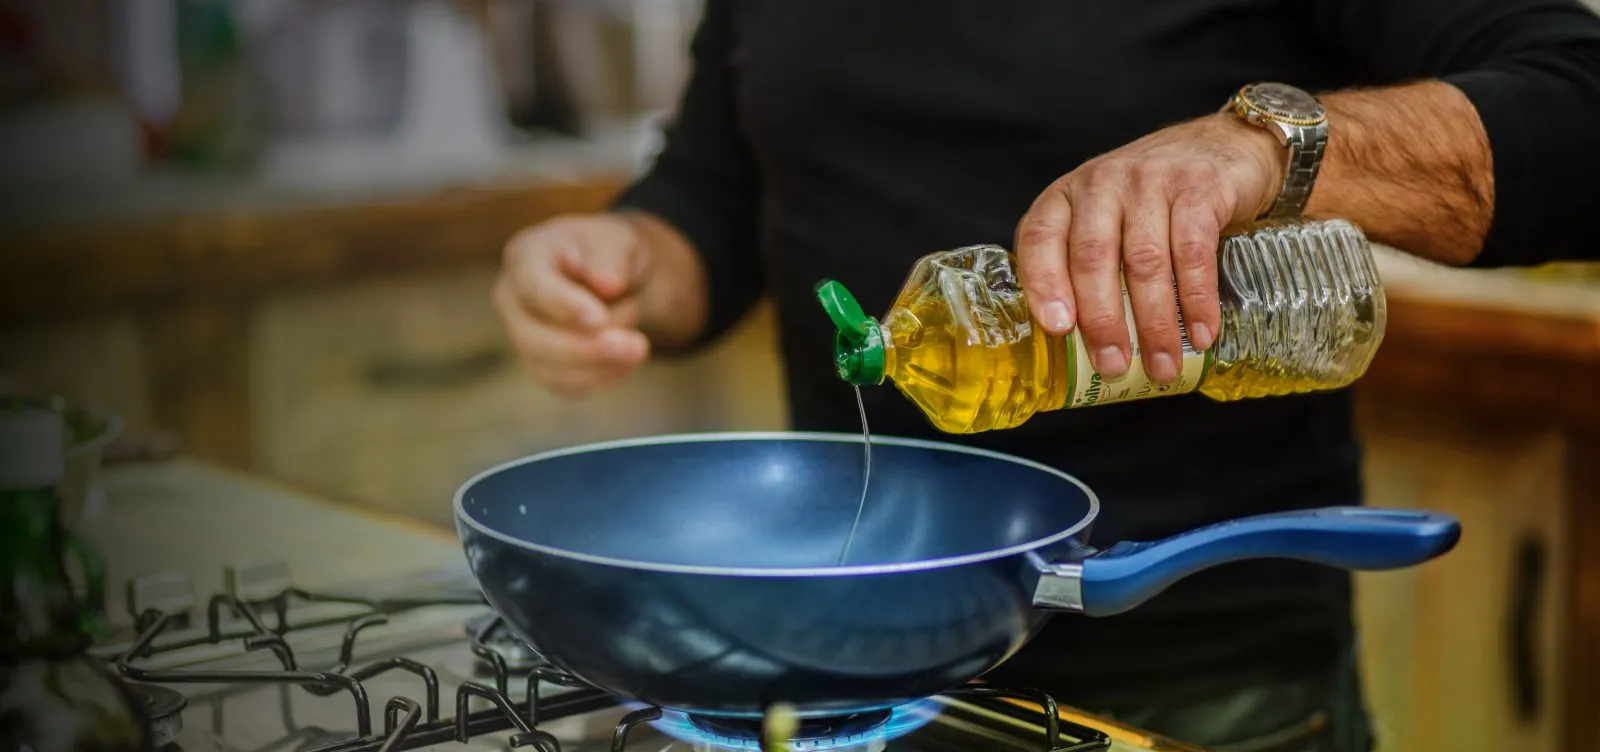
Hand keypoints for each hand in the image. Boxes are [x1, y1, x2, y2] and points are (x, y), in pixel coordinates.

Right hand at [494, 214, 653, 397]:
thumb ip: (612, 258)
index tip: (600, 320)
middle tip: (636, 345)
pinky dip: (599, 379)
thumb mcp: (620, 242)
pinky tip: (626, 362)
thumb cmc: (611, 254)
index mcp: (526, 256)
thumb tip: (606, 284)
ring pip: (547, 368)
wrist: (617, 279)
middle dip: (585, 347)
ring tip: (639, 345)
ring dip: (599, 366)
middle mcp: (513, 299)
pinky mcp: (541, 364)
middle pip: (532, 337)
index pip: (534, 287)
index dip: (566, 307)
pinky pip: (564, 385)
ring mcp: (522, 335)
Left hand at [1014, 113, 1284, 383]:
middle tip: (1113, 365)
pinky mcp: (1199, 188)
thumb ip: (1084, 264)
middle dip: (1103, 320)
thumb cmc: (1152, 199)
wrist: (1223, 148)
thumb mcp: (1105, 219)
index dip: (1044, 284)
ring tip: (1163, 365)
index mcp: (1067, 196)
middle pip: (1093, 257)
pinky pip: (1193, 252)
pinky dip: (1197, 299)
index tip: (1057, 328)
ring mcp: (1151, 181)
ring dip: (1154, 323)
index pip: (1040, 238)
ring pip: (1145, 261)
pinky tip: (1200, 332)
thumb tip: (1079, 348)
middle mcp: (1102, 183)